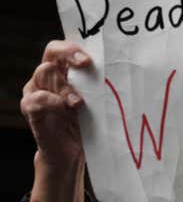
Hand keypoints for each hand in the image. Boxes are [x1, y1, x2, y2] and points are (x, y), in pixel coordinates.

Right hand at [21, 40, 91, 201]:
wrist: (72, 153)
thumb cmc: (89, 123)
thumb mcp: (100, 104)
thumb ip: (105, 89)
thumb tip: (131, 76)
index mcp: (66, 70)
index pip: (65, 48)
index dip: (75, 47)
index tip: (91, 58)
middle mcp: (49, 76)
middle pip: (52, 53)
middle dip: (69, 55)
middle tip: (85, 64)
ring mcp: (37, 90)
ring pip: (44, 73)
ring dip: (65, 86)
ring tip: (80, 102)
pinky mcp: (31, 109)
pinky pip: (36, 99)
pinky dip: (52, 102)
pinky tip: (67, 109)